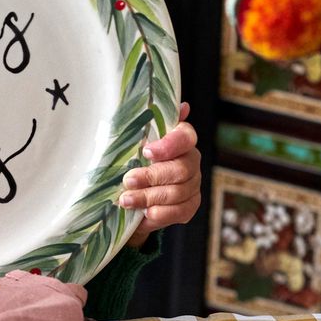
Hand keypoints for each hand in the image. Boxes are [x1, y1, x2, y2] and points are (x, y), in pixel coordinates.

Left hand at [120, 102, 201, 248]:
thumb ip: (148, 125)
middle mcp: (192, 160)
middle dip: (152, 176)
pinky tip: (144, 213)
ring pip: (177, 193)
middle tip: (128, 180)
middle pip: (181, 169)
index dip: (168, 146)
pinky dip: (159, 213)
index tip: (146, 152)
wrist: (134, 194)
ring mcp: (194, 184)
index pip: (185, 138)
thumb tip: (180, 106)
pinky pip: (179, 212)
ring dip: (149, 197)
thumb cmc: (133, 162)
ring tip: (126, 199)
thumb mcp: (133, 143)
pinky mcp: (190, 206)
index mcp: (181, 139)